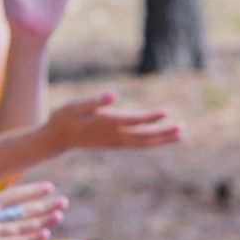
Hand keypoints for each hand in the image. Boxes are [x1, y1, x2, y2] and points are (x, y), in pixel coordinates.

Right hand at [46, 92, 183, 150]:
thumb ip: (94, 101)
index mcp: (105, 123)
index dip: (150, 117)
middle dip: (163, 132)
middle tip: (183, 128)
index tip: (166, 112)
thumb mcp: (74, 105)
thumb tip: (113, 96)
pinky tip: (164, 138)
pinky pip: (138, 144)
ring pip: (143, 143)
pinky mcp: (115, 144)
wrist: (57, 138)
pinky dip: (153, 142)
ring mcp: (115, 142)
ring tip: (181, 133)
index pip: (132, 120)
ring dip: (163, 139)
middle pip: (143, 136)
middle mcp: (113, 135)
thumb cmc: (64, 117)